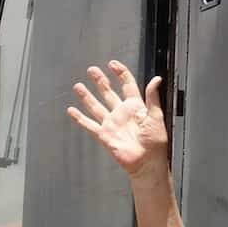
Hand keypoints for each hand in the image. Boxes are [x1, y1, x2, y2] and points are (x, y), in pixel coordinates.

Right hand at [67, 61, 169, 176]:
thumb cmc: (155, 142)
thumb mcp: (156, 116)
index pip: (127, 85)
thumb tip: (156, 79)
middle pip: (108, 92)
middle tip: (92, 70)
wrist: (147, 162)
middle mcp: (121, 113)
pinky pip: (89, 125)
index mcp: (136, 106)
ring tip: (78, 86)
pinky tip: (71, 110)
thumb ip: (153, 98)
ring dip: (87, 96)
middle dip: (100, 81)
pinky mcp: (104, 135)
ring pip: (96, 106)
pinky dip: (79, 118)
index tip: (112, 64)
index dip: (120, 73)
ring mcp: (111, 123)